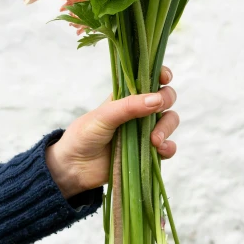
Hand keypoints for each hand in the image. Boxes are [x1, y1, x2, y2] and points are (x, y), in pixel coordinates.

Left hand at [46, 66, 178, 198]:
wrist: (74, 168)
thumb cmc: (84, 135)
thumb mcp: (103, 116)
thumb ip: (129, 106)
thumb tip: (157, 99)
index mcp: (126, 97)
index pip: (149, 79)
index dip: (161, 75)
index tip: (165, 78)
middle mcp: (139, 112)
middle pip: (165, 98)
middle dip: (167, 101)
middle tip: (158, 109)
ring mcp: (144, 132)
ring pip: (169, 121)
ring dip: (167, 128)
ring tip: (154, 140)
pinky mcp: (148, 153)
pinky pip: (167, 147)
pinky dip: (168, 148)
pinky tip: (160, 151)